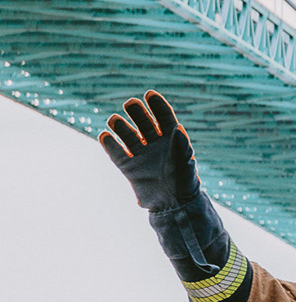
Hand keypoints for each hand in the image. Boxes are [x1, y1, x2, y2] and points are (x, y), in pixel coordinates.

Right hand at [98, 91, 198, 209]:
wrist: (173, 206)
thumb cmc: (184, 183)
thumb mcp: (185, 164)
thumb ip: (181, 147)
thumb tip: (178, 129)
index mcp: (172, 139)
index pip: (163, 117)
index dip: (156, 105)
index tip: (149, 94)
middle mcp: (155, 143)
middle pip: (143, 121)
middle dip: (136, 111)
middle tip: (130, 104)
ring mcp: (141, 154)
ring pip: (127, 134)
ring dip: (120, 125)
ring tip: (115, 120)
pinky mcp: (128, 167)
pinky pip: (116, 153)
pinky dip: (109, 144)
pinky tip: (105, 136)